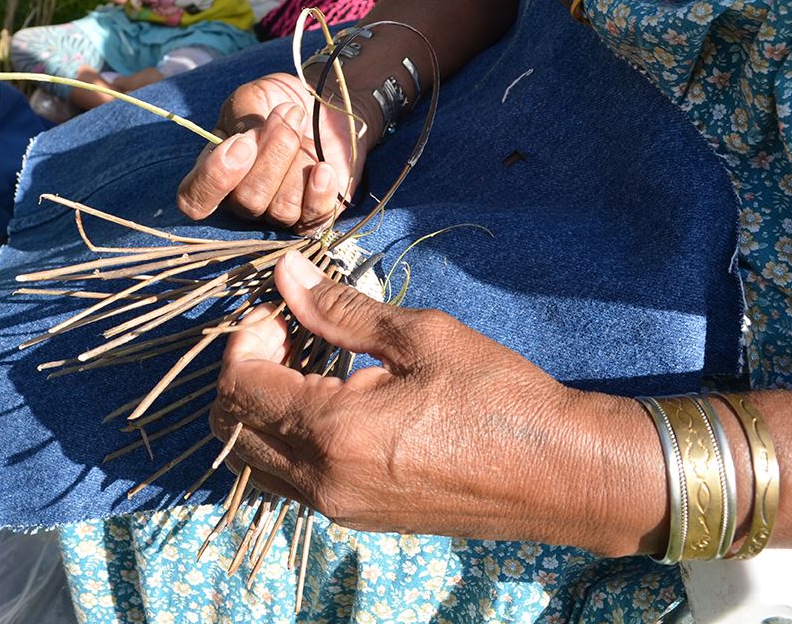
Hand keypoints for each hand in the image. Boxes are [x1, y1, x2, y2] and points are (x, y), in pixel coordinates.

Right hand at [177, 73, 377, 232]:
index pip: (194, 201)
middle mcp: (242, 201)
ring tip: (304, 126)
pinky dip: (320, 193)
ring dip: (298, 162)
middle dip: (272, 155)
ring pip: (281, 210)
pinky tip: (325, 168)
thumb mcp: (252, 97)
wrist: (323, 104)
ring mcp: (277, 213)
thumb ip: (242, 117)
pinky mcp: (313, 217)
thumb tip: (247, 142)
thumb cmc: (280, 102)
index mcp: (214, 173)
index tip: (243, 142)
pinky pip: (314, 222)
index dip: (215, 179)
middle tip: (287, 114)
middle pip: (246, 201)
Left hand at [208, 251, 656, 555]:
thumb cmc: (499, 397)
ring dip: (260, 405)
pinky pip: (287, 478)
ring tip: (307, 365)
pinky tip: (328, 401)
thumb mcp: (422, 338)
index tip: (281, 311)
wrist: (561, 476)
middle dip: (244, 370)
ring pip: (254, 457)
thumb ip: (341, 309)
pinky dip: (284, 436)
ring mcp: (336, 508)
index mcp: (333, 431)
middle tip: (289, 333)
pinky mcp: (355, 518)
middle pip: (231, 426)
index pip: (239, 386)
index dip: (246, 338)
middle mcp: (322, 481)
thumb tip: (286, 273)